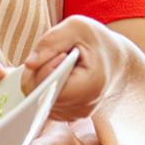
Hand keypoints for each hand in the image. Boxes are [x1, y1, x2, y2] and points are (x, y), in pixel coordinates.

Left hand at [18, 16, 135, 121]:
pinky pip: (43, 103)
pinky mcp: (68, 116)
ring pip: (39, 100)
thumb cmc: (96, 41)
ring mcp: (76, 114)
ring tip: (61, 66)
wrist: (115, 59)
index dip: (46, 67)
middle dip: (39, 73)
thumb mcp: (76, 28)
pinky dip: (45, 88)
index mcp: (90, 86)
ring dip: (41, 80)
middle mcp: (83, 107)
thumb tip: (29, 64)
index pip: (50, 85)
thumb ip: (51, 42)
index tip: (60, 53)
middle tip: (57, 56)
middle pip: (41, 95)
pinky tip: (59, 76)